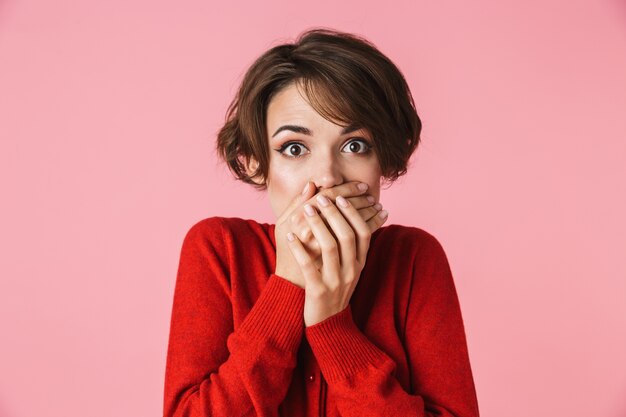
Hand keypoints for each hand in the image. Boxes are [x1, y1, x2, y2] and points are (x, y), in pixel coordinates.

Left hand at [285, 191, 388, 325]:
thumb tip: (348, 215)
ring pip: (329, 247)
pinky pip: (309, 266)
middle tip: (321, 198)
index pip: (363, 232)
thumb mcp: (347, 266)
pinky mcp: (318, 291)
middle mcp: (351, 270)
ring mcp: (336, 281)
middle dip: (334, 213)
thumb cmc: (335, 288)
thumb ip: (348, 243)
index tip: (341, 197)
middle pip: (347, 235)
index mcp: (359, 263)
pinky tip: (289, 236)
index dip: (353, 213)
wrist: (328, 323)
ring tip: (305, 210)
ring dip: (317, 225)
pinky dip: (299, 249)